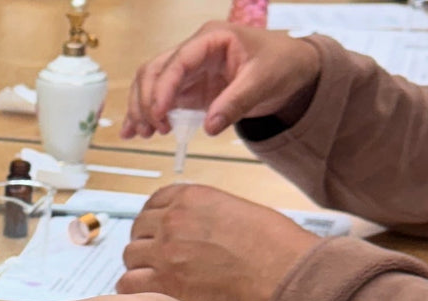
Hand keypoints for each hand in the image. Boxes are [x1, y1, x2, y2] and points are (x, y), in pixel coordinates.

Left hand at [118, 185, 320, 300]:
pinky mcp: (166, 281)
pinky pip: (129, 284)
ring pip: (130, 256)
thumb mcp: (232, 206)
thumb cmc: (269, 240)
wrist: (279, 266)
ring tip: (154, 276)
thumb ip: (202, 213)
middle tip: (157, 257)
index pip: (153, 202)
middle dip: (146, 243)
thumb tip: (190, 229)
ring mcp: (166, 250)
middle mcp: (172, 219)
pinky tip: (146, 291)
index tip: (156, 231)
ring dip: (139, 265)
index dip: (152, 220)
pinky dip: (133, 288)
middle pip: (138, 229)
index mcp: (189, 196)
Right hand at [124, 22, 321, 138]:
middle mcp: (194, 51)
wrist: (292, 68)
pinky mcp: (190, 88)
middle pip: (154, 70)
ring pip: (150, 83)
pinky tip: (135, 131)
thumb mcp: (263, 82)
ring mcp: (190, 71)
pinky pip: (160, 98)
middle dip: (145, 100)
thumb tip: (210, 126)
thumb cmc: (281, 63)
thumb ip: (236, 103)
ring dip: (140, 108)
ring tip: (140, 133)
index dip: (162, 89)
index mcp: (211, 39)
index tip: (159, 115)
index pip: (176, 62)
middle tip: (150, 129)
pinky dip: (147, 114)